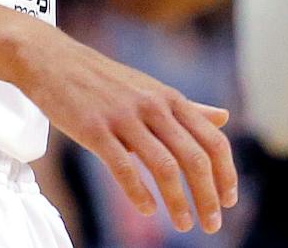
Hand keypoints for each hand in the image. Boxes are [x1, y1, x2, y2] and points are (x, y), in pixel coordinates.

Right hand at [15, 24, 237, 231]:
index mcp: (172, 100)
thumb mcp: (153, 90)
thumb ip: (189, 109)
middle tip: (213, 225)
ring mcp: (125, 118)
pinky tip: (149, 210)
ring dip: (178, 201)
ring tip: (185, 224)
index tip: (230, 200)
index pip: (212, 140)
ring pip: (164, 166)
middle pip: (194, 157)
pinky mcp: (95, 130)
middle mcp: (155, 107)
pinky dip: (139, 192)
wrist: (57, 62)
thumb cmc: (108, 81)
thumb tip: (224, 118)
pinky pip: (123, 166)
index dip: (226, 173)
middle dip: (208, 195)